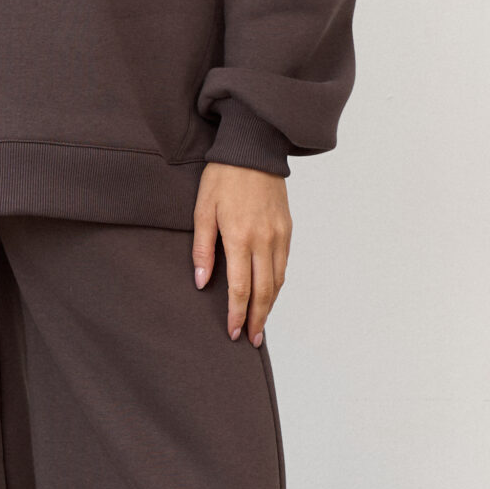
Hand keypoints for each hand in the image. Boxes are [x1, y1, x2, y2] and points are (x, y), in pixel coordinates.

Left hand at [191, 163, 290, 344]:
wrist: (253, 148)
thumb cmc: (223, 177)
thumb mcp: (202, 210)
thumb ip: (203, 249)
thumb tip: (202, 282)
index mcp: (240, 237)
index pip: (240, 288)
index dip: (236, 313)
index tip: (232, 332)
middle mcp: (264, 240)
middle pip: (264, 291)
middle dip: (257, 319)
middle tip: (250, 339)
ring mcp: (279, 235)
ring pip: (278, 280)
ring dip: (270, 306)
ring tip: (260, 324)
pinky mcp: (287, 228)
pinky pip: (284, 264)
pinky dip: (277, 284)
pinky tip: (270, 294)